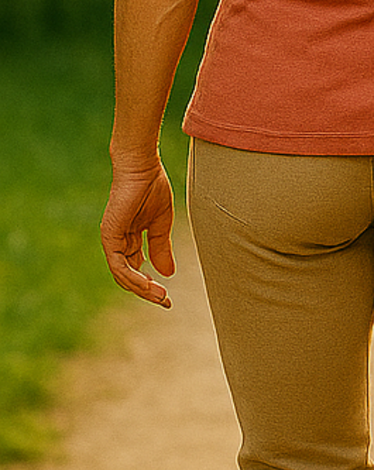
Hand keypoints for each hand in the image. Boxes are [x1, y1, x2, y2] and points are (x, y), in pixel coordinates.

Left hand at [101, 158, 176, 307]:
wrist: (143, 167)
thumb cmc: (152, 188)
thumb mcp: (162, 225)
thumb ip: (161, 248)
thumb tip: (167, 273)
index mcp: (128, 240)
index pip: (136, 270)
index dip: (151, 286)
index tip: (168, 298)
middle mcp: (117, 243)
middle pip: (128, 277)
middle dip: (147, 292)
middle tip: (166, 302)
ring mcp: (112, 240)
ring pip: (123, 275)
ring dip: (141, 289)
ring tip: (160, 297)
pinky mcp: (110, 235)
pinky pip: (120, 264)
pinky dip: (133, 277)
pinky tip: (149, 284)